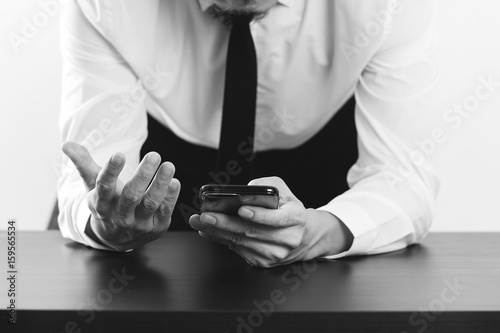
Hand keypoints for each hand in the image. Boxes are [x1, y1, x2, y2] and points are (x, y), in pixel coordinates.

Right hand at [62, 142, 180, 250]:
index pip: (104, 187)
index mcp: (101, 204)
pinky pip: (164, 212)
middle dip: (143, 175)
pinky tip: (175, 182)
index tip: (119, 154)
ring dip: (160, 184)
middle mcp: (119, 216)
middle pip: (131, 195)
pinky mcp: (156, 228)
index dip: (111, 171)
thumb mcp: (93, 186)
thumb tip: (66, 144)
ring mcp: (138, 224)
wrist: (116, 238)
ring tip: (168, 165)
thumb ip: (83, 164)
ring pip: (150, 203)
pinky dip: (170, 197)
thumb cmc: (106, 203)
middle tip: (154, 155)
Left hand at [189, 177, 352, 267]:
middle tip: (206, 215)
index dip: (259, 215)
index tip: (242, 209)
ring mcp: (275, 253)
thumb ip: (266, 186)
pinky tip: (209, 231)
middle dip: (225, 223)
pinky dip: (221, 240)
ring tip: (201, 222)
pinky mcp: (264, 262)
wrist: (303, 236)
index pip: (277, 218)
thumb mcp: (284, 192)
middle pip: (252, 232)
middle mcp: (287, 239)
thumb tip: (244, 191)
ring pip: (242, 243)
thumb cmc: (289, 209)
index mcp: (296, 218)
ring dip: (218, 232)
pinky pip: (238, 250)